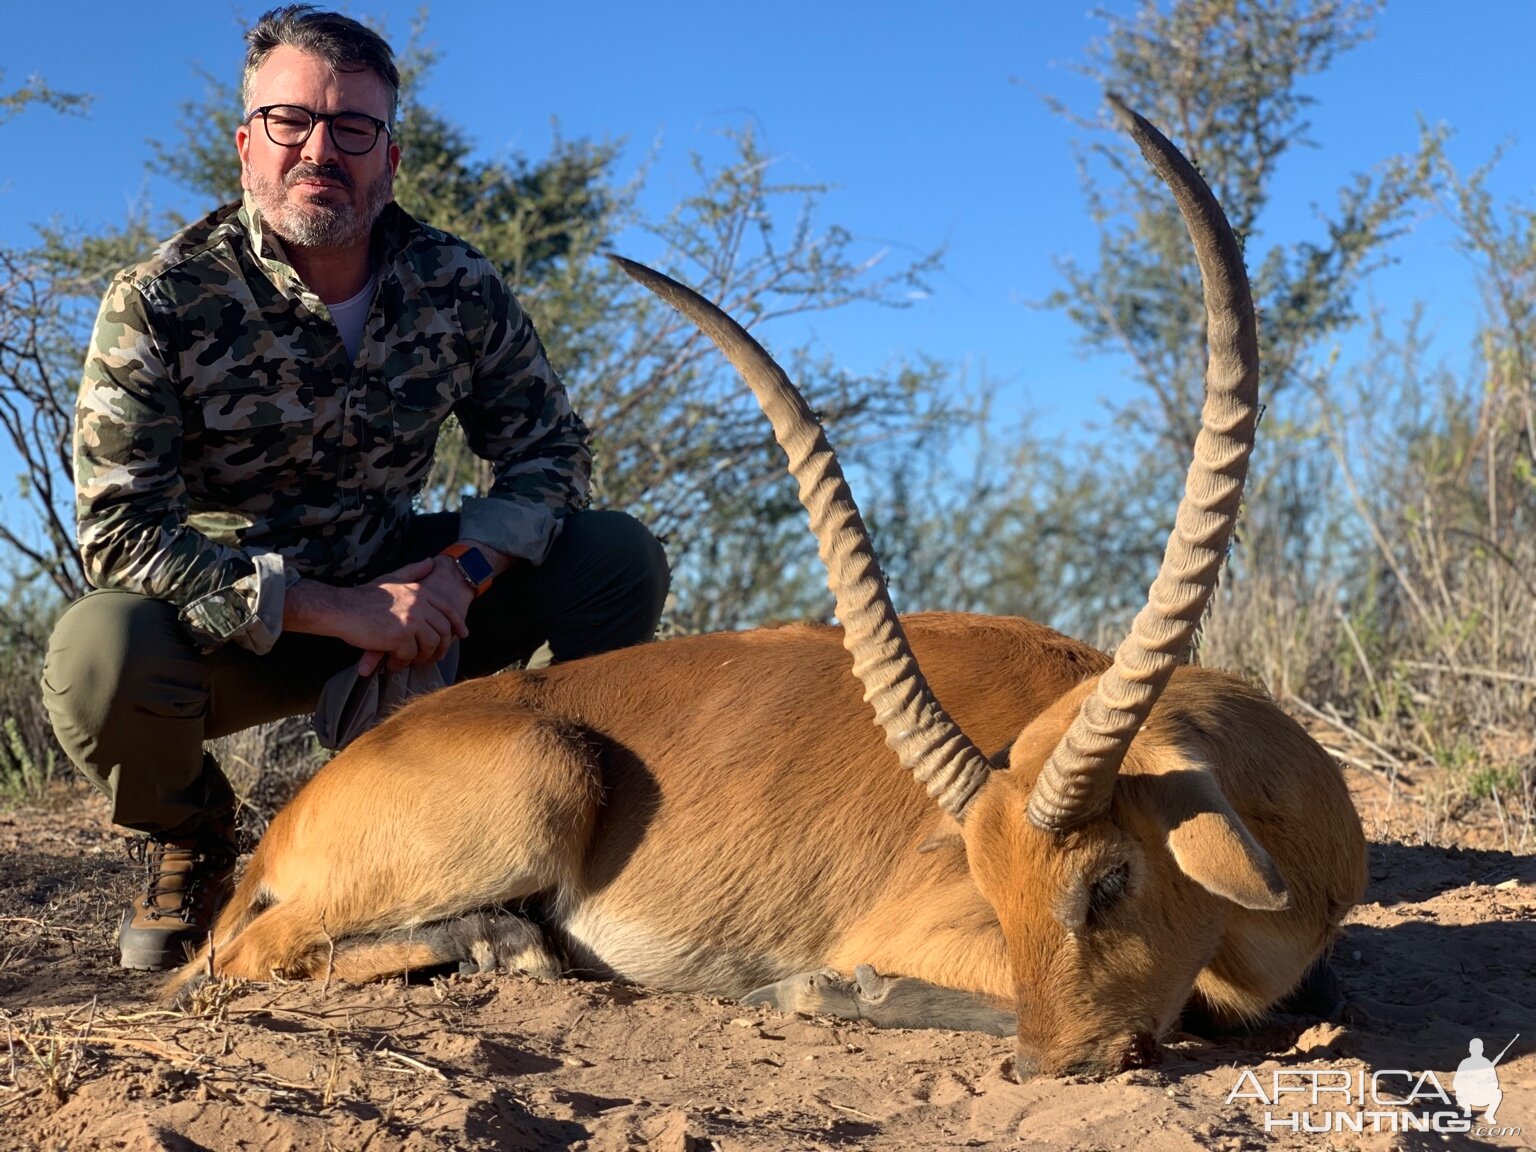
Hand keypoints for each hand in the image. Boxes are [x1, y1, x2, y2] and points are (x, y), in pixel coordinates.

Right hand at [356, 555, 477, 674]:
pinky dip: (401, 661)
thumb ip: (414, 571)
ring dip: (419, 656)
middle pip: (442, 631)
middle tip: (430, 657)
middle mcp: (420, 604)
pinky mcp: (400, 636)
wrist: (341, 608)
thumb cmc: (363, 596)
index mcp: (420, 592)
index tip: (462, 635)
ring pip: (429, 645)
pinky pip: (410, 655)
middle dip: (439, 647)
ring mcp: (411, 620)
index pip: (448, 609)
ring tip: (407, 660)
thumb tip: (432, 561)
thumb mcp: (392, 578)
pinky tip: (391, 661)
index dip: (457, 624)